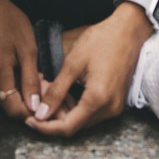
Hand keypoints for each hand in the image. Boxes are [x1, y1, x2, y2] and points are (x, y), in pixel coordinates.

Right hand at [0, 0, 39, 120]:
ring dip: (20, 97)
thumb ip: (31, 79)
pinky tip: (24, 78)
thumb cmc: (11, 22)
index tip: (48, 108)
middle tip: (47, 97)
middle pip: (7, 105)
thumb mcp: (28, 48)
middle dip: (27, 106)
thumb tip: (34, 107)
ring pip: (3, 99)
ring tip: (38, 84)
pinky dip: (12, 89)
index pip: (12, 108)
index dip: (30, 112)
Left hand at [26, 5, 152, 137]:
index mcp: (98, 100)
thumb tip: (41, 114)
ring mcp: (115, 107)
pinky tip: (65, 91)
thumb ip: (56, 91)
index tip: (29, 120)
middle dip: (53, 116)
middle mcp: (109, 109)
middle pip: (75, 126)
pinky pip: (92, 112)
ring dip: (64, 110)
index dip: (46, 127)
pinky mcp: (116, 101)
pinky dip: (76, 106)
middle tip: (37, 99)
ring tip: (49, 91)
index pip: (67, 127)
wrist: (128, 31)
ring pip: (83, 120)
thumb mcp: (73, 63)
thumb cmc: (102, 41)